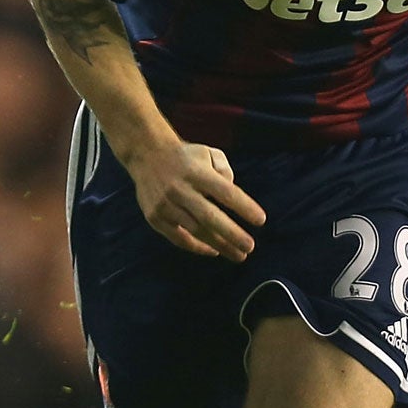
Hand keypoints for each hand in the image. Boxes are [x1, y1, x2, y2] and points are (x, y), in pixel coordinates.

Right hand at [126, 140, 266, 260]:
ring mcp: (165, 205)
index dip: (244, 207)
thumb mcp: (208, 153)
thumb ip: (226, 171)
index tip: (261, 220)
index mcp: (196, 172)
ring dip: (219, 245)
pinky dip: (197, 247)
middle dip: (232, 234)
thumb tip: (233, 199)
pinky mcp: (154, 217)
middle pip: (209, 217)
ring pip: (195, 231)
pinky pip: (178, 238)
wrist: (146, 155)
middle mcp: (180, 189)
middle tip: (250, 247)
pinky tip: (214, 250)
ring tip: (238, 254)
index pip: (225, 192)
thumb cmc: (185, 157)